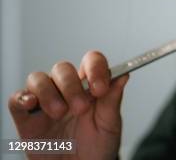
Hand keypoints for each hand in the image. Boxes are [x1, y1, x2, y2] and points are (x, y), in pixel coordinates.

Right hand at [7, 50, 128, 159]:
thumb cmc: (96, 149)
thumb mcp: (109, 126)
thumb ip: (112, 101)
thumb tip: (123, 75)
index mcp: (90, 87)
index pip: (91, 62)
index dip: (95, 68)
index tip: (100, 88)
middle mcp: (66, 90)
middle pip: (63, 68)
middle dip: (72, 85)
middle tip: (81, 108)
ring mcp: (45, 102)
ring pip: (38, 78)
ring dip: (49, 92)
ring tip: (59, 113)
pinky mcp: (26, 118)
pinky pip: (17, 99)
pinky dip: (22, 97)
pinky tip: (32, 104)